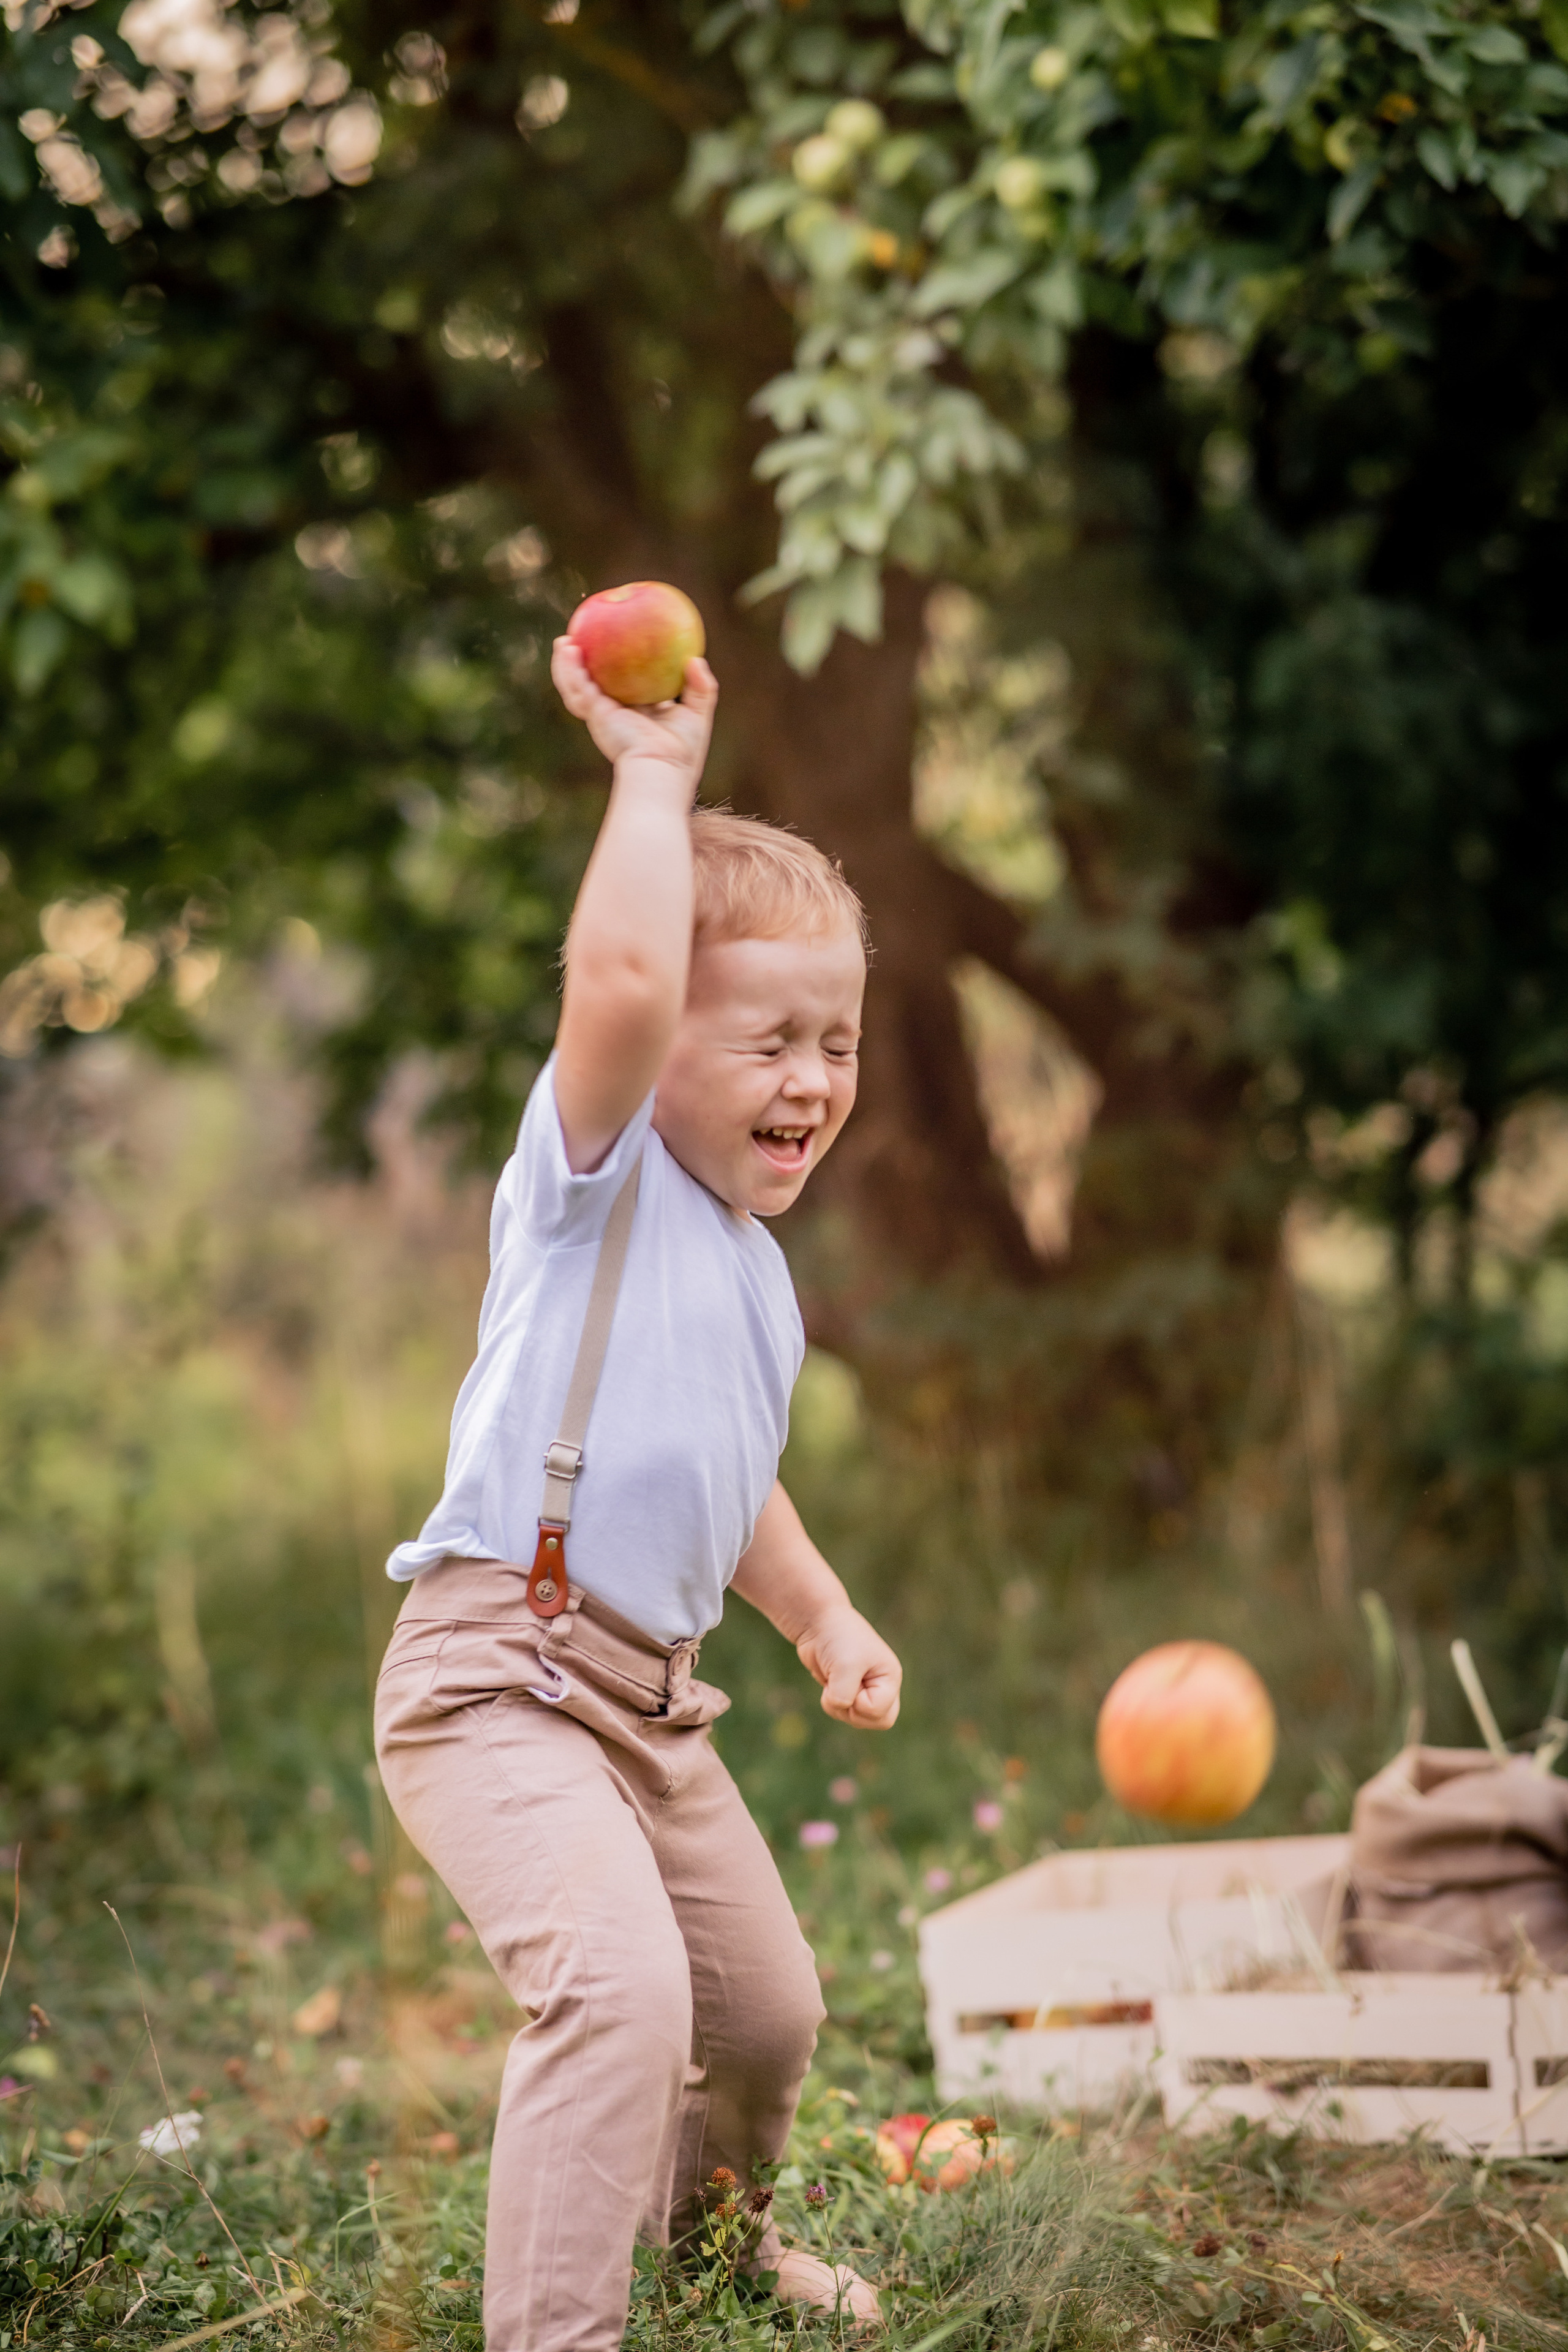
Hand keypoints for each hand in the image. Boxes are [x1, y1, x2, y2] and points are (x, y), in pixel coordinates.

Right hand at [552, 637, 716, 783]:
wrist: (663, 767)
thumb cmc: (682, 750)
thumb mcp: (697, 714)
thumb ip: (701, 687)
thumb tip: (695, 659)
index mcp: (637, 715)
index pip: (625, 689)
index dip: (619, 671)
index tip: (620, 647)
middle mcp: (616, 715)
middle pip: (595, 686)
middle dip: (584, 667)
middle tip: (581, 641)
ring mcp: (602, 715)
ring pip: (577, 688)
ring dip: (566, 666)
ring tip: (563, 642)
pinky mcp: (596, 713)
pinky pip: (578, 687)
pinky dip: (570, 669)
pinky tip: (568, 650)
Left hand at [797, 1603, 901, 1730]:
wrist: (817, 1622)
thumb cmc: (837, 1638)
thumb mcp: (844, 1666)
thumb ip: (844, 1695)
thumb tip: (839, 1706)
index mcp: (890, 1677)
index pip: (882, 1714)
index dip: (860, 1704)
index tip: (851, 1680)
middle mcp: (881, 1685)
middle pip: (879, 1721)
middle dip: (855, 1713)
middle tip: (842, 1691)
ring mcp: (864, 1689)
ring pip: (856, 1719)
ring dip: (838, 1706)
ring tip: (832, 1679)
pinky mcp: (847, 1690)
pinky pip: (841, 1712)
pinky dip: (830, 1702)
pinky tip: (828, 1680)